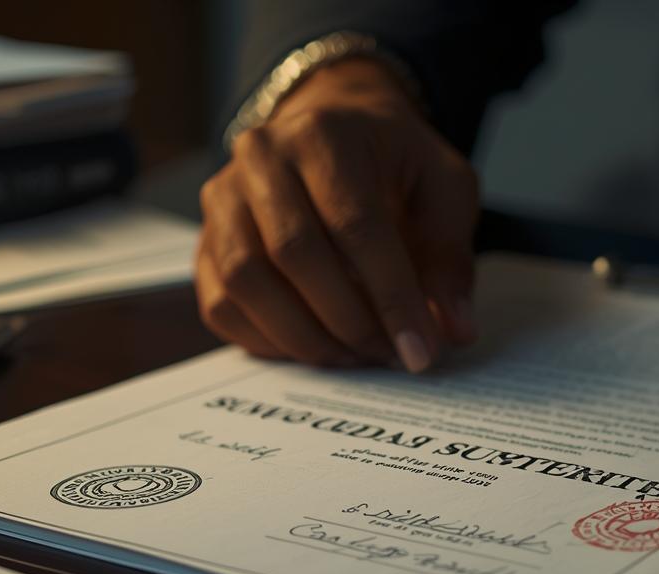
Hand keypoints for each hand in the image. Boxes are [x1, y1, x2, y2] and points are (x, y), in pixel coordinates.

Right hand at [195, 58, 479, 371]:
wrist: (335, 130)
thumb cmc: (392, 162)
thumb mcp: (443, 188)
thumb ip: (450, 257)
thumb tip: (453, 332)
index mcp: (325, 133)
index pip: (356, 225)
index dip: (391, 296)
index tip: (420, 350)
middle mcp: (261, 158)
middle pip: (294, 253)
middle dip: (349, 320)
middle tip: (388, 357)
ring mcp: (222, 199)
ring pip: (246, 282)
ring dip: (304, 336)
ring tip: (354, 356)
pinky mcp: (205, 241)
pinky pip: (221, 305)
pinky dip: (267, 341)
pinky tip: (314, 348)